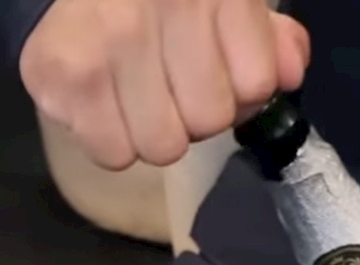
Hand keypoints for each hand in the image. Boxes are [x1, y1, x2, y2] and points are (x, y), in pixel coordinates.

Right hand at [20, 0, 309, 168]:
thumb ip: (262, 33)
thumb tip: (291, 72)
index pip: (257, 83)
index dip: (236, 91)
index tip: (206, 67)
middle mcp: (167, 5)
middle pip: (209, 121)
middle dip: (189, 114)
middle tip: (161, 83)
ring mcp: (113, 40)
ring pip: (163, 147)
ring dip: (147, 133)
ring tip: (127, 95)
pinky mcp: (68, 74)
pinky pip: (114, 154)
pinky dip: (107, 140)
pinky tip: (97, 103)